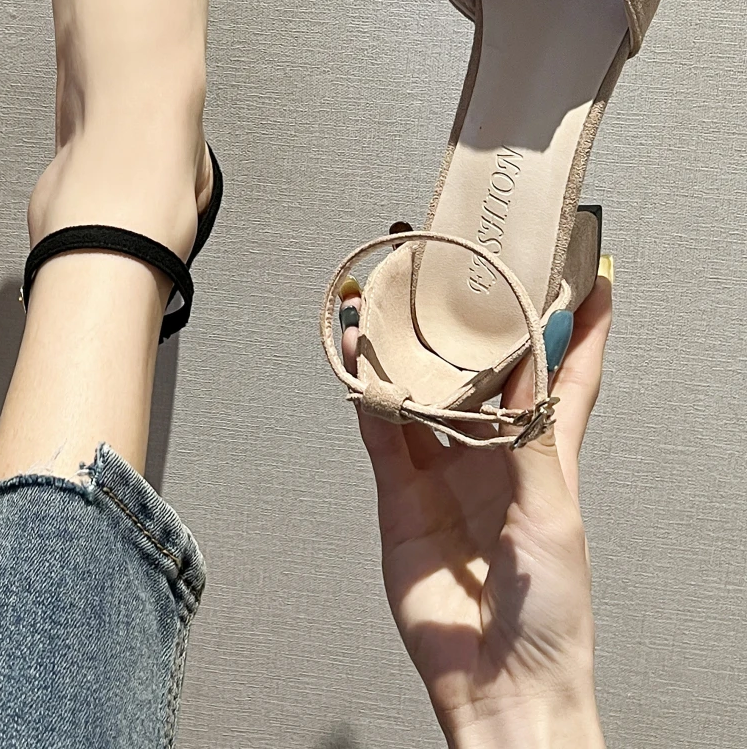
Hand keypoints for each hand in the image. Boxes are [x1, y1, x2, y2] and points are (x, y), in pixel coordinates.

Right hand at [342, 266, 613, 748]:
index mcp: (549, 453)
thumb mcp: (552, 512)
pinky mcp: (400, 494)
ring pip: (421, 387)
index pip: (570, 371)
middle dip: (469, 315)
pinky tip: (356, 359)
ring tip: (388, 297)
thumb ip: (530, 436)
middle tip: (454, 264)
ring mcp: (444, 470)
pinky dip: (365, 392)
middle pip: (481, 367)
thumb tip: (530, 364)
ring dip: (405, 345)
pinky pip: (380, 429)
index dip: (584, 320)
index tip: (588, 268)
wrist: (498, 681)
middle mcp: (494, 453)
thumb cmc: (551, 613)